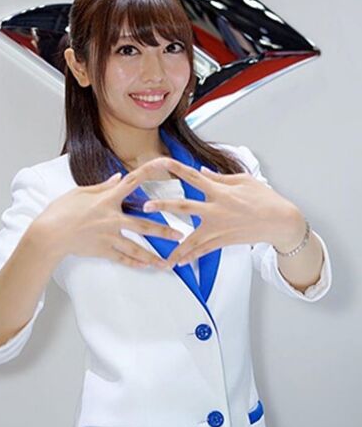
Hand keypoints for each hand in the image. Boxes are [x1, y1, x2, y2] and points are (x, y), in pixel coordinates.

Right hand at [34, 159, 183, 269]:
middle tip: (180, 235)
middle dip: (164, 231)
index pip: (132, 181)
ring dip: (154, 255)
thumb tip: (117, 178)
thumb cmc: (60, 211)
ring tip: (168, 262)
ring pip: (137, 248)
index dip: (149, 171)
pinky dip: (135, 263)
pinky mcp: (102, 251)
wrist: (48, 235)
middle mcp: (112, 218)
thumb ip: (102, 186)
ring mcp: (109, 236)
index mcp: (107, 199)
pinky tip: (147, 267)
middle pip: (143, 225)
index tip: (165, 165)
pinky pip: (123, 258)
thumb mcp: (80, 192)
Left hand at [142, 157, 302, 267]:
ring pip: (192, 238)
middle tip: (145, 206)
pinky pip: (204, 251)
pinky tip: (180, 263)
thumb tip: (202, 170)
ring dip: (175, 246)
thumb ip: (219, 177)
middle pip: (184, 206)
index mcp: (220, 190)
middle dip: (163, 206)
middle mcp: (216, 209)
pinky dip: (191, 257)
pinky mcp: (224, 241)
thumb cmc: (265, 198)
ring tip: (161, 254)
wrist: (281, 222)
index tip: (158, 163)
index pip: (193, 176)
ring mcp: (219, 227)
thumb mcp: (243, 180)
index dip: (174, 168)